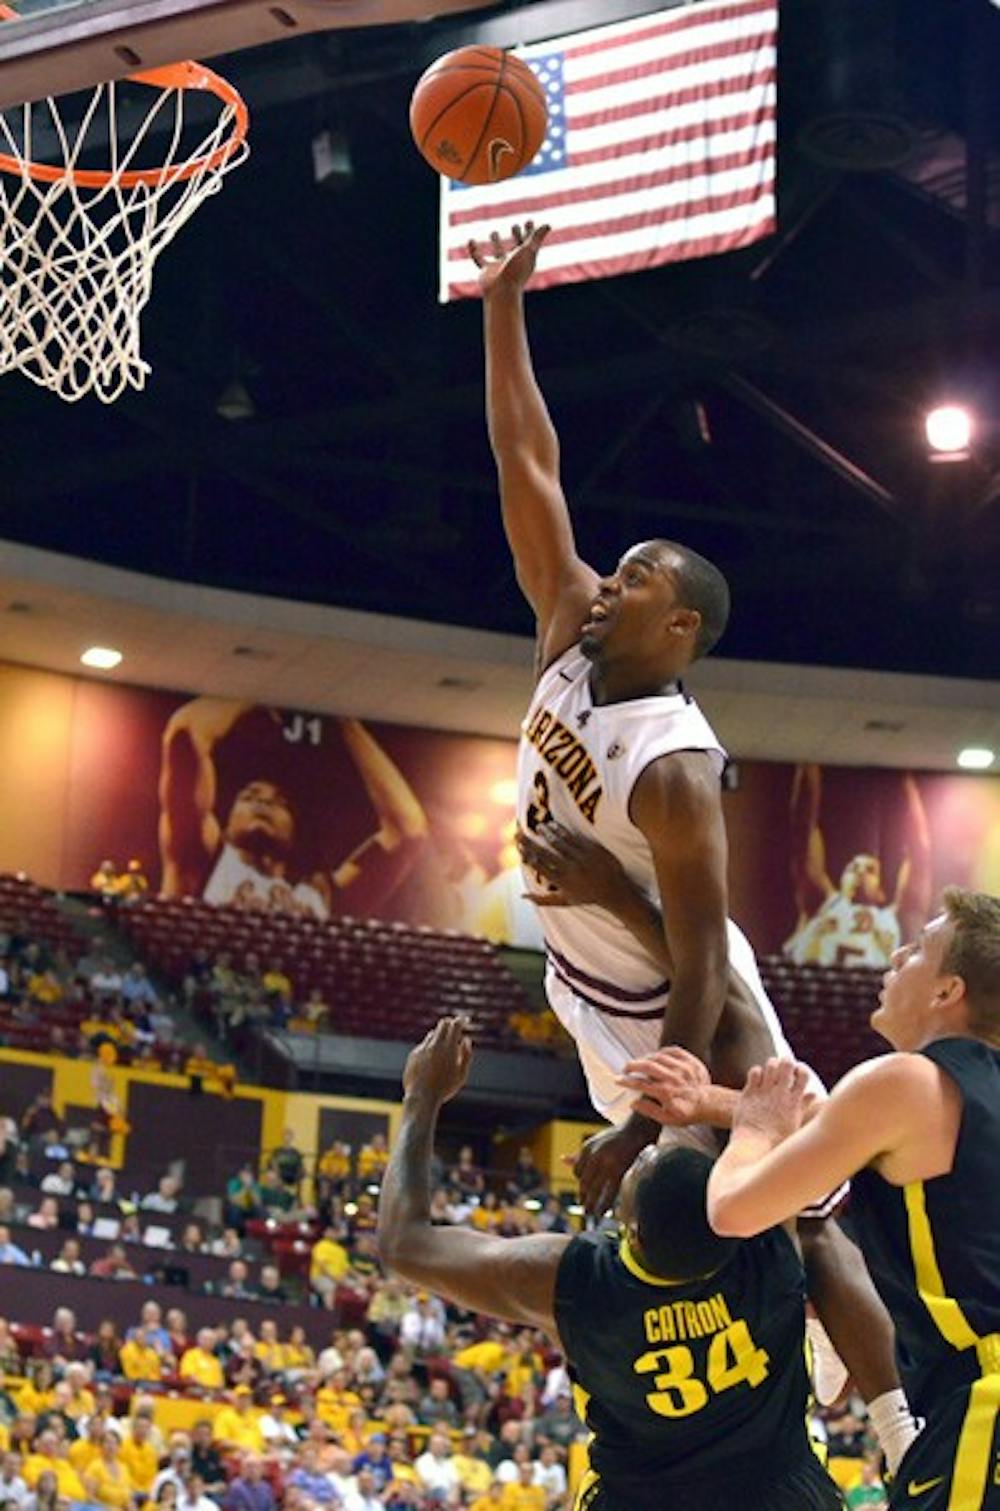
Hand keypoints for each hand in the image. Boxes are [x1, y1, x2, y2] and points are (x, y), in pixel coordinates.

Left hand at [402, 1017, 471, 1104]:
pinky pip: (423, 1046)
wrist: (422, 1097)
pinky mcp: (414, 1054)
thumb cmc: (445, 1088)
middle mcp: (435, 1045)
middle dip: (450, 1024)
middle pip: (443, 1024)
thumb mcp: (462, 1074)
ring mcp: (423, 1048)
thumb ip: (466, 1055)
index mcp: (449, 1048)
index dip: (461, 1020)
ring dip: (440, 1037)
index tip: (465, 1020)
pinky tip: (432, 1061)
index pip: (455, 1025)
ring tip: (444, 1050)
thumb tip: (466, 1040)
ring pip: (432, 1034)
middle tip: (455, 1029)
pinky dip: (430, 1048)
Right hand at [468, 222, 549, 296]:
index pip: (529, 243)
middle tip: (515, 226)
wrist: (500, 292)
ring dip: (496, 243)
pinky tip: (470, 240)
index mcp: (524, 259)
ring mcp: (499, 267)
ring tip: (494, 233)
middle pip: (516, 248)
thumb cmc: (516, 271)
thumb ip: (537, 237)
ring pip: (498, 253)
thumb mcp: (528, 251)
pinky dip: (474, 250)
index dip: (529, 232)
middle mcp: (513, 263)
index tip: (529, 221)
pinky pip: (478, 258)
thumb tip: (548, 224)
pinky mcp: (486, 271)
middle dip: (516, 237)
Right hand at [516, 822, 631, 909]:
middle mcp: (568, 869)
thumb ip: (542, 900)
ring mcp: (579, 858)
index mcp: (561, 881)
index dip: (526, 855)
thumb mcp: (564, 901)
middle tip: (518, 833)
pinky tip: (552, 825)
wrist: (614, 890)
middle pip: (544, 852)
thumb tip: (522, 896)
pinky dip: (559, 830)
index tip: (519, 846)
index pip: (539, 866)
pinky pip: (571, 837)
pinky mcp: (590, 849)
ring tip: (537, 826)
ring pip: (557, 842)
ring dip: (544, 833)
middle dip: (529, 842)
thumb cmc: (586, 896)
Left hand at [568, 1120, 654, 1216]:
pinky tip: (604, 1211)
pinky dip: (605, 1203)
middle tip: (584, 1209)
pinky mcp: (620, 1171)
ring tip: (591, 1214)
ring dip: (592, 1204)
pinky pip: (610, 1192)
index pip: (577, 1171)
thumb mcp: (595, 1142)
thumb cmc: (616, 1137)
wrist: (638, 1129)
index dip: (580, 1183)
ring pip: (595, 1189)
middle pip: (585, 1182)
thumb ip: (580, 1153)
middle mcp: (595, 1156)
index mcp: (587, 1148)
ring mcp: (607, 1164)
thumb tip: (563, 1160)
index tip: (584, 1192)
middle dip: (584, 1197)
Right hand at [618, 1047, 709, 1125]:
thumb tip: (632, 1103)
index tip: (617, 1080)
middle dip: (632, 1066)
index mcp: (666, 1094)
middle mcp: (674, 1079)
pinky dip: (661, 1052)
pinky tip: (656, 1057)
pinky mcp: (689, 1060)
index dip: (626, 1081)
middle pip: (647, 1066)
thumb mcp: (667, 1119)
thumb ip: (649, 1111)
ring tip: (639, 1064)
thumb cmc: (687, 1113)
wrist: (709, 1104)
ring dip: (645, 1059)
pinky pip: (671, 1050)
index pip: (640, 1084)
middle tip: (625, 1069)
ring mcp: (682, 1068)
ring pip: (657, 1056)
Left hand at [733, 1057, 808, 1144]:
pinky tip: (757, 1079)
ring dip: (772, 1064)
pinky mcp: (750, 1092)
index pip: (804, 1074)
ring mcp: (765, 1091)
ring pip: (771, 1064)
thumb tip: (813, 1094)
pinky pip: (755, 1071)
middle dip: (787, 1061)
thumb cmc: (776, 1140)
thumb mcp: (795, 1124)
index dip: (801, 1069)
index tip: (797, 1072)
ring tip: (770, 1072)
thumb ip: (803, 1106)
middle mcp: (780, 1093)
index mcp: (794, 1102)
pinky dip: (757, 1071)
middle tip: (783, 1067)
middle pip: (787, 1064)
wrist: (753, 1145)